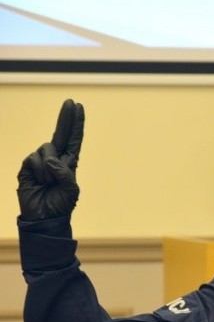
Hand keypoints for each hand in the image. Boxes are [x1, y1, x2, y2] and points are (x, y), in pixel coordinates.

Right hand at [17, 99, 84, 220]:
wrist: (43, 218)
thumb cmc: (61, 205)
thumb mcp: (71, 190)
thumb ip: (65, 173)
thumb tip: (50, 158)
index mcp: (69, 163)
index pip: (73, 139)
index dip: (76, 124)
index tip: (78, 107)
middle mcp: (56, 159)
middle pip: (61, 133)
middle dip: (66, 118)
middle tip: (71, 102)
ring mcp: (40, 161)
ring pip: (46, 148)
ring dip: (49, 167)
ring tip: (48, 182)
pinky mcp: (27, 166)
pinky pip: (33, 158)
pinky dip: (38, 170)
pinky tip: (38, 181)